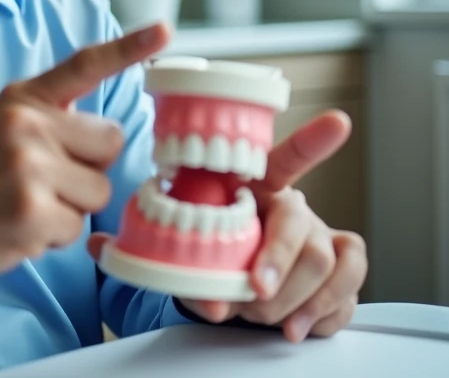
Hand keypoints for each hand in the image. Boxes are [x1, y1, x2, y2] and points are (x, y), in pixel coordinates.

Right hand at [0, 22, 170, 282]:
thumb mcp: (0, 127)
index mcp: (24, 99)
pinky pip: (77, 228)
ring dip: (70, 207)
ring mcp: (30, 166)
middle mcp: (28, 124)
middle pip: (111, 144)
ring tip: (25, 205)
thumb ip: (48, 119)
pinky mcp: (32, 209)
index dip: (130, 48)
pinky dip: (53, 236)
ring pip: (98, 191)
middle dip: (88, 169)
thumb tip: (104, 130)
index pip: (84, 65)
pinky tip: (18, 227)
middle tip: (42, 180)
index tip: (166, 30)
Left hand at [87, 110, 367, 342]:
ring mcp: (323, 239)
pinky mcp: (341, 273)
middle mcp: (295, 208)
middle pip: (302, 229)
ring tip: (263, 315)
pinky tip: (296, 326)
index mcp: (256, 187)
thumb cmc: (213, 249)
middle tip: (250, 294)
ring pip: (326, 264)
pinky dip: (321, 314)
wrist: (240, 283)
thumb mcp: (180, 243)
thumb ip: (146, 243)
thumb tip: (101, 244)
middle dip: (275, 268)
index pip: (286, 158)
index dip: (313, 140)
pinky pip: (348, 291)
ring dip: (292, 298)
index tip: (336, 122)